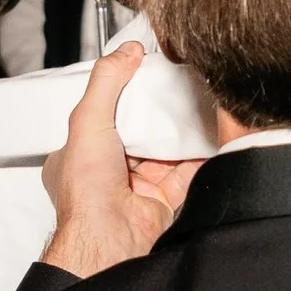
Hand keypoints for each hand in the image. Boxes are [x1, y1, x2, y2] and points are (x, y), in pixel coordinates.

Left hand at [41, 45, 202, 276]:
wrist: (111, 238)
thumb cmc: (87, 192)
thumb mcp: (87, 120)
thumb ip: (106, 81)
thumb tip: (126, 52)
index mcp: (81, 155)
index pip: (102, 114)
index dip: (121, 94)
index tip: (142, 72)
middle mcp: (108, 171)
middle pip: (138, 129)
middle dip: (156, 110)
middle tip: (175, 84)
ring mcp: (138, 185)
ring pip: (165, 147)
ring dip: (179, 128)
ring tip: (196, 100)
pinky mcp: (165, 198)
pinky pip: (188, 169)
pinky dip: (199, 153)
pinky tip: (209, 132)